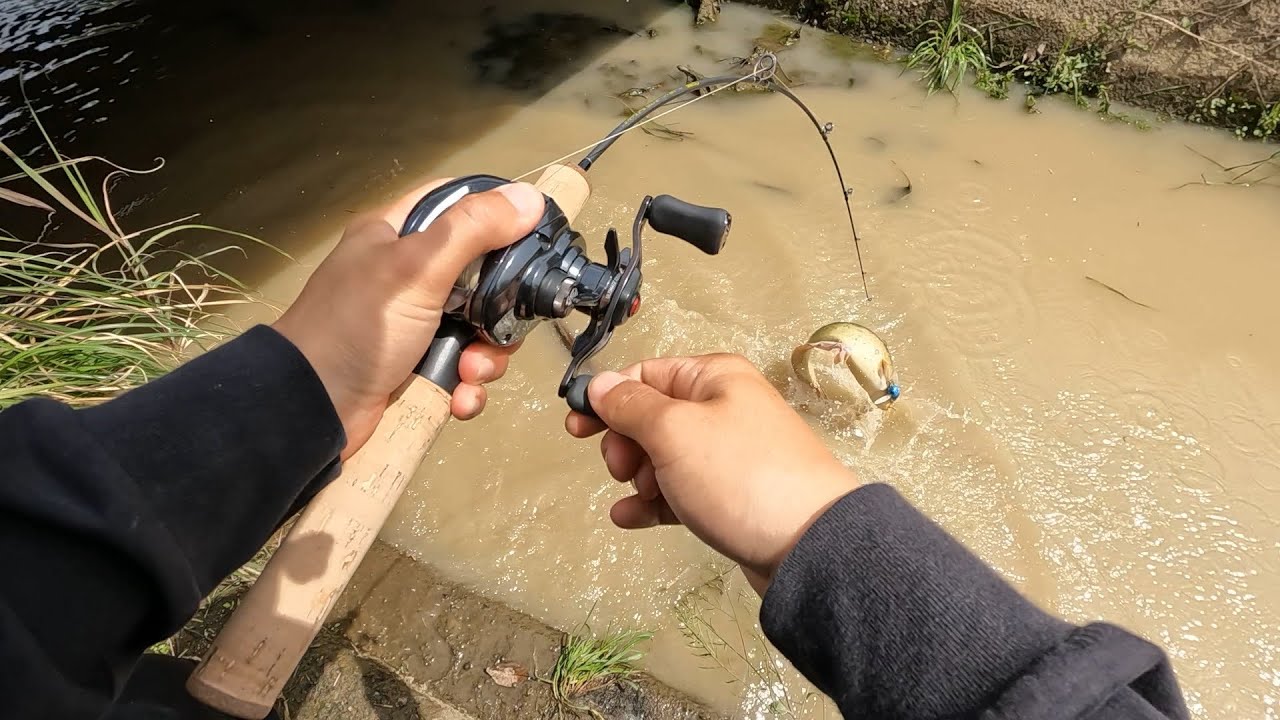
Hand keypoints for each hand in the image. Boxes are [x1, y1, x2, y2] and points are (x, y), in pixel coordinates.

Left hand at [273, 178, 545, 458]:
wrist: (312, 409)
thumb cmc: (360, 326)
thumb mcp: (417, 268)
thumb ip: (472, 230)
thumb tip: (529, 198)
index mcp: (396, 235)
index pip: (455, 203)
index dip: (495, 212)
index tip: (533, 233)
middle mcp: (406, 275)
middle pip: (481, 274)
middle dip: (500, 307)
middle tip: (503, 325)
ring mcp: (413, 324)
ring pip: (478, 328)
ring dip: (487, 355)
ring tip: (471, 372)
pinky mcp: (417, 367)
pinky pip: (463, 369)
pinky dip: (469, 385)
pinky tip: (461, 396)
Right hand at [564, 354, 859, 593]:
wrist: (808, 546)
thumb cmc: (746, 477)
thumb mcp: (674, 431)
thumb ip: (630, 405)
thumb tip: (600, 384)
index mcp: (713, 377)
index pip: (644, 374)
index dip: (607, 397)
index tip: (578, 425)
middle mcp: (723, 408)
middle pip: (651, 416)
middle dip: (624, 442)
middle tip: (621, 467)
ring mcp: (728, 454)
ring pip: (662, 456)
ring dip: (638, 476)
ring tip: (642, 495)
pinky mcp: (730, 495)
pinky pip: (678, 491)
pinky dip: (652, 502)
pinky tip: (631, 516)